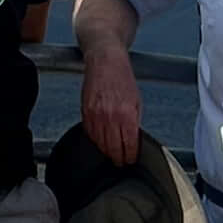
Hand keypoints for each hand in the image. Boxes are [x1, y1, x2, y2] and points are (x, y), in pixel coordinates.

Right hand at [80, 44, 143, 164]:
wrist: (105, 60)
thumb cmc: (122, 77)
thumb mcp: (137, 100)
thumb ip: (135, 120)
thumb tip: (133, 138)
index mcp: (127, 113)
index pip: (129, 144)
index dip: (130, 156)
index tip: (130, 160)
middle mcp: (110, 116)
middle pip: (113, 148)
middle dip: (118, 158)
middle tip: (121, 162)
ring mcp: (96, 115)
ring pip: (100, 143)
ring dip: (106, 151)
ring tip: (111, 154)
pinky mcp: (85, 112)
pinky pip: (90, 133)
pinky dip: (95, 140)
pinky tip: (101, 141)